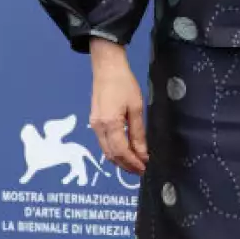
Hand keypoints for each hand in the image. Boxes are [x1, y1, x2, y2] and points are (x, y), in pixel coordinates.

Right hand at [90, 39, 147, 175]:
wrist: (107, 68)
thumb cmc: (124, 84)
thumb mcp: (136, 108)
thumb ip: (138, 133)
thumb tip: (142, 152)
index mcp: (109, 124)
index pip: (121, 151)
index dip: (133, 162)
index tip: (145, 168)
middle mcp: (98, 127)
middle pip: (111, 155)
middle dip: (126, 165)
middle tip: (141, 170)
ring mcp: (94, 125)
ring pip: (106, 150)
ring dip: (120, 160)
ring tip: (135, 164)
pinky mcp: (94, 121)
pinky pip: (103, 142)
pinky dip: (114, 151)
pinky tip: (125, 152)